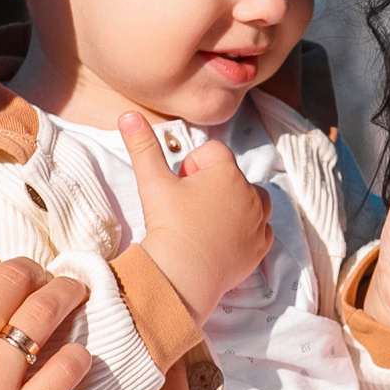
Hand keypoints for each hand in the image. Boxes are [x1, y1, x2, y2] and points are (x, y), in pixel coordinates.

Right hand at [123, 112, 269, 320]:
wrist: (182, 275)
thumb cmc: (168, 225)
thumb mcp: (153, 182)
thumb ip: (143, 146)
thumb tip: (128, 114)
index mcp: (227, 173)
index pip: (213, 152)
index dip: (192, 165)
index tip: (179, 185)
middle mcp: (250, 194)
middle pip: (233, 176)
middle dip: (213, 185)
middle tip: (189, 206)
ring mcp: (259, 222)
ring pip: (253, 201)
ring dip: (235, 205)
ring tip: (207, 222)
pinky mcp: (260, 248)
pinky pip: (260, 230)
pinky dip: (246, 231)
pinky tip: (222, 240)